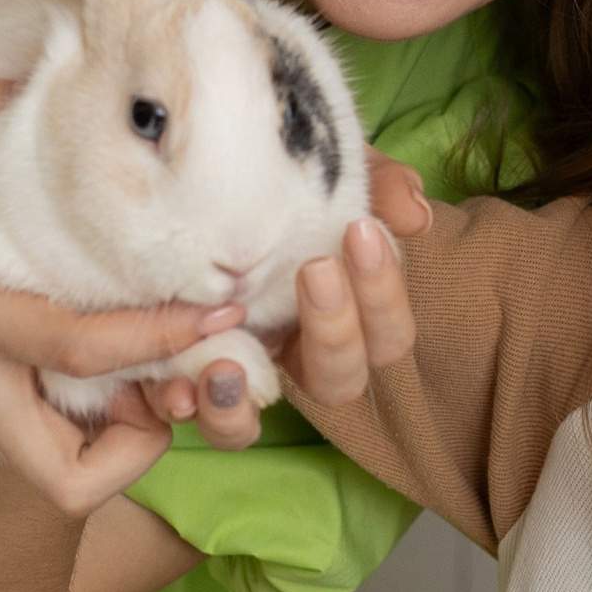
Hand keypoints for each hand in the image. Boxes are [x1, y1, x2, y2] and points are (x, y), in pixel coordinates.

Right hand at [0, 72, 237, 500]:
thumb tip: (9, 78)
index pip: (72, 346)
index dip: (155, 334)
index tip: (217, 305)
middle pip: (68, 464)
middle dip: (150, 436)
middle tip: (205, 369)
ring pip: (61, 476)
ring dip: (127, 447)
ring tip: (178, 379)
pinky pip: (52, 448)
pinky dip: (99, 430)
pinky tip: (130, 372)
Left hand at [139, 161, 430, 450]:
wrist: (195, 167)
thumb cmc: (280, 179)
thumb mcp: (325, 173)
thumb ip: (375, 184)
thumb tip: (415, 213)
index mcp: (344, 318)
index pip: (387, 333)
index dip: (383, 292)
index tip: (361, 230)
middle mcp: (296, 358)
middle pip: (339, 381)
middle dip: (334, 330)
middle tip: (315, 269)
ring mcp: (241, 374)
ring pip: (256, 424)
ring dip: (242, 402)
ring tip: (225, 366)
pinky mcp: (186, 378)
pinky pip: (189, 415)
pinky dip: (186, 407)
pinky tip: (176, 386)